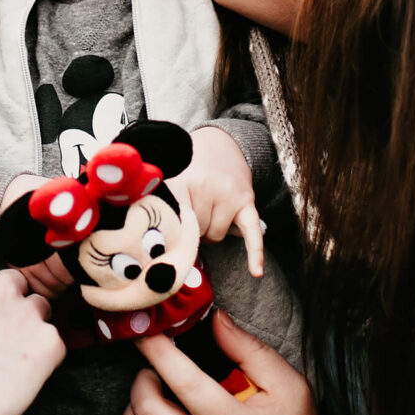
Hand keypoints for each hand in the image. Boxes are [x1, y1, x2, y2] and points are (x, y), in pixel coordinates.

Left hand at [116, 310, 324, 414]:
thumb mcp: (288, 386)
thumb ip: (248, 349)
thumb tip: (214, 319)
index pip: (180, 377)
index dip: (156, 348)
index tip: (146, 330)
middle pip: (145, 409)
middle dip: (142, 378)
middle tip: (156, 370)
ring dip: (132, 410)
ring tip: (151, 397)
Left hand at [166, 126, 264, 277]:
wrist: (220, 142)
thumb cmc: (190, 167)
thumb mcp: (169, 179)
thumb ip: (163, 207)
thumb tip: (162, 246)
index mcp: (179, 181)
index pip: (171, 224)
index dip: (167, 231)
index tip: (158, 238)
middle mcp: (204, 187)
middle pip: (192, 232)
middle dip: (190, 227)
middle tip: (189, 206)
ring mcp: (227, 194)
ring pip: (214, 236)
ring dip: (209, 230)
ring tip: (207, 208)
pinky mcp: (246, 201)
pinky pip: (252, 233)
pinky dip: (255, 253)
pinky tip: (256, 272)